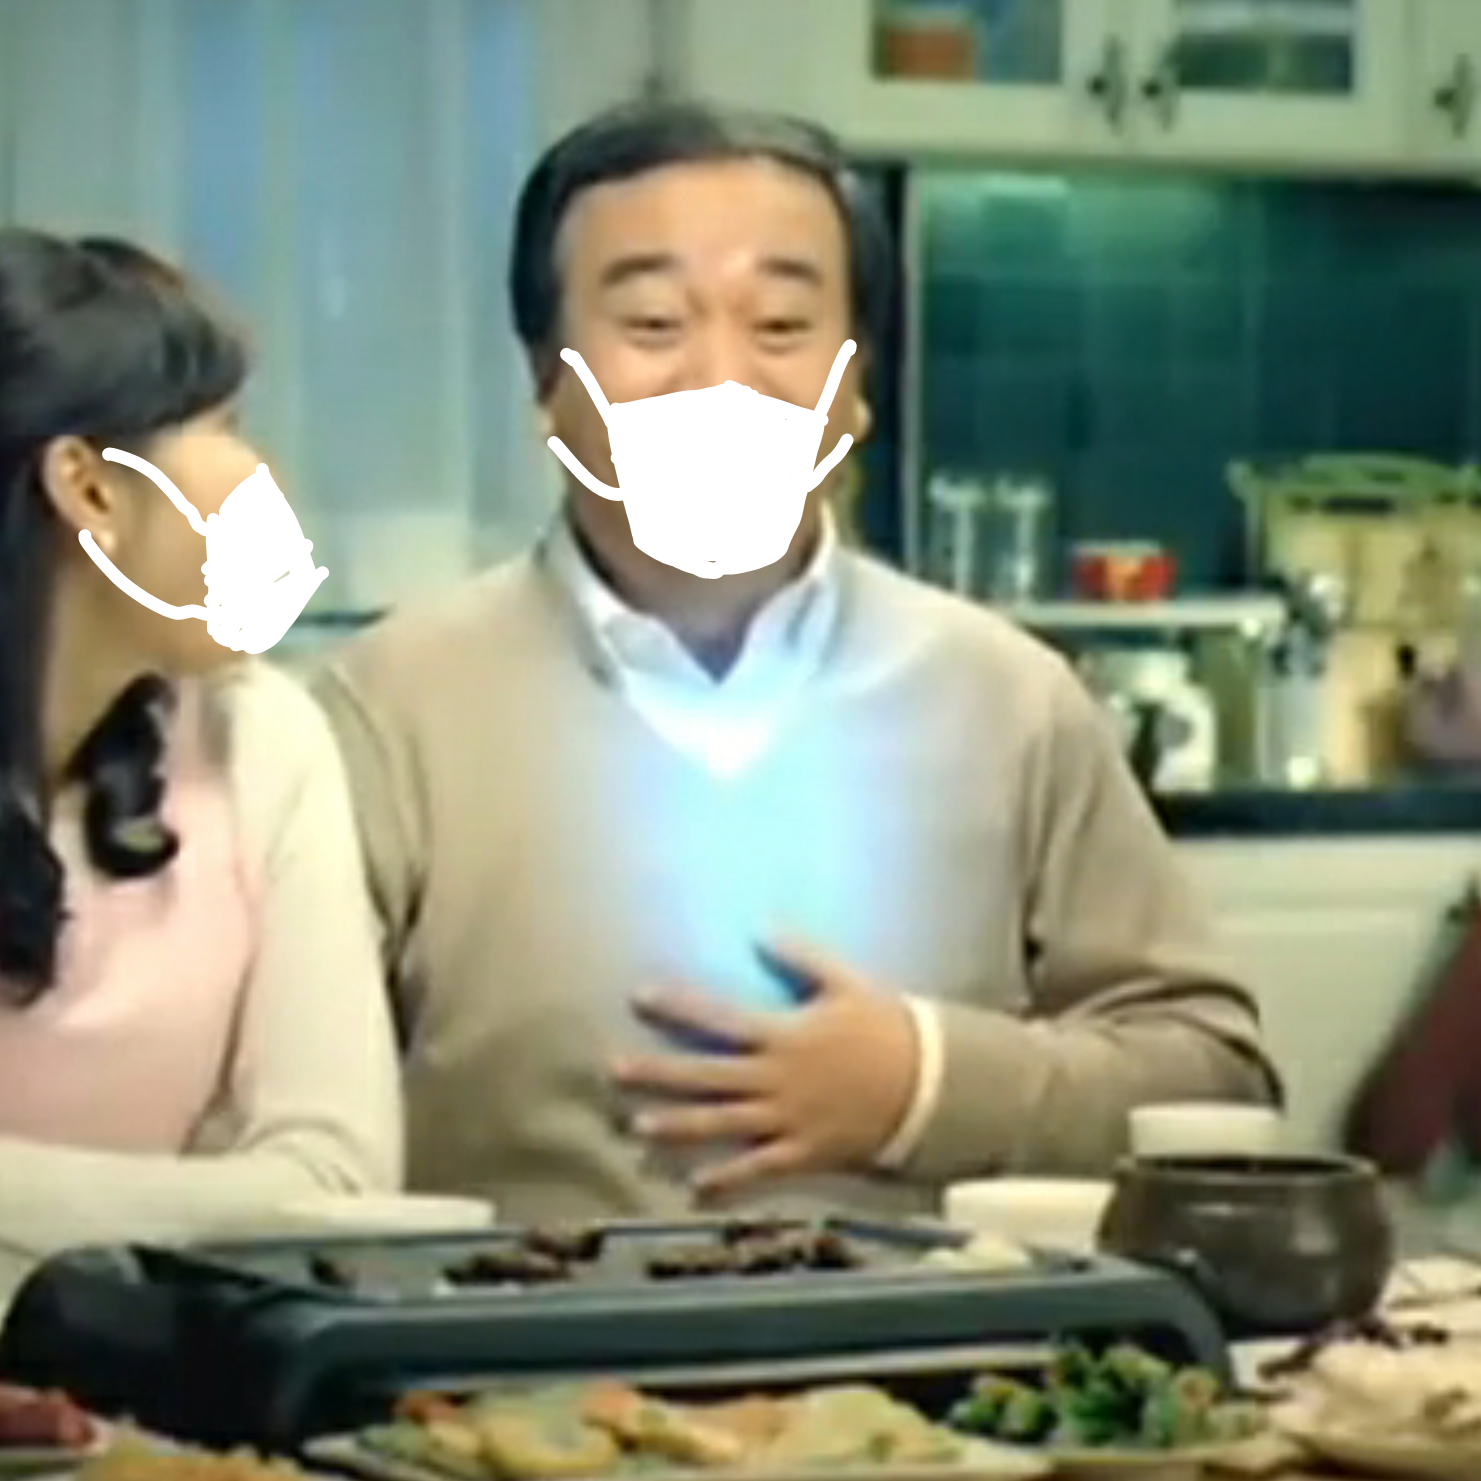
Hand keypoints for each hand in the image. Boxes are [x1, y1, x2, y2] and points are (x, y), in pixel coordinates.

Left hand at [610, 939, 919, 1198]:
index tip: (640, 996)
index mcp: (783, 1035)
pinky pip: (759, 1170)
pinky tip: (695, 1189)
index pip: (719, 1018)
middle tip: (613, 1071)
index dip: (678, 1007)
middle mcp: (776, 1080)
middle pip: (706, 1077)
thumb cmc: (884, 1027)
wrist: (930, 1084)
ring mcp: (788, 1120)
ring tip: (638, 1128)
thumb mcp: (845, 983)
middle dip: (658, 1074)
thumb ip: (801, 957)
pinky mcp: (804, 1153)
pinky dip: (728, 1182)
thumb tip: (760, 930)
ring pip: (723, 1126)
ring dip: (679, 1128)